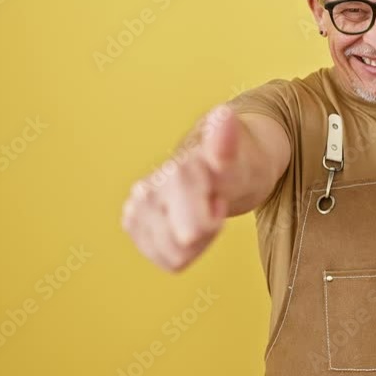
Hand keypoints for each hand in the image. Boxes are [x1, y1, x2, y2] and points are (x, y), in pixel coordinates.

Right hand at [121, 105, 253, 270]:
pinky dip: (182, 250)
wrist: (225, 166)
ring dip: (196, 242)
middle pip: (184, 244)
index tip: (219, 198)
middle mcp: (148, 188)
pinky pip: (166, 260)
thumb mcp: (242, 158)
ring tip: (202, 211)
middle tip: (214, 204)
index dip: (213, 221)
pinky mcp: (134, 222)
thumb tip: (224, 115)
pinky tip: (187, 225)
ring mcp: (137, 206)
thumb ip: (226, 143)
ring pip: (173, 255)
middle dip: (206, 232)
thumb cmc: (238, 163)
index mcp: (174, 172)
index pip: (193, 230)